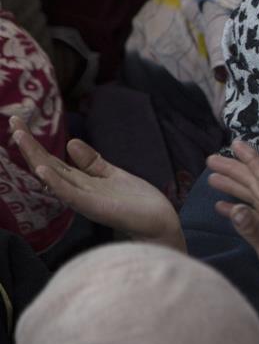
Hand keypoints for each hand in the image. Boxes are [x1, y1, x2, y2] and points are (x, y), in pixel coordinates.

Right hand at [9, 116, 184, 250]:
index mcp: (81, 182)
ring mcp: (83, 199)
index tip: (19, 121)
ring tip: (21, 137)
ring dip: (36, 157)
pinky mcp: (94, 207)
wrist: (158, 222)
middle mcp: (77, 190)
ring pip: (53, 177)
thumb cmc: (136, 202)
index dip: (35, 143)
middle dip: (29, 145)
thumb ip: (91, 162)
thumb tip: (70, 143)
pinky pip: (70, 194)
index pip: (51, 160)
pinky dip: (55, 182)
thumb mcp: (111, 174)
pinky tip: (42, 169)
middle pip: (46, 165)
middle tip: (13, 121)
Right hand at [207, 141, 258, 315]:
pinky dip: (235, 208)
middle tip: (211, 160)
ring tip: (211, 178)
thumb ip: (254, 231)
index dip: (251, 158)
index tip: (235, 143)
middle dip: (235, 169)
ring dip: (234, 186)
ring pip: (252, 198)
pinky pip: (251, 216)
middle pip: (255, 183)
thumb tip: (234, 208)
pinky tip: (221, 208)